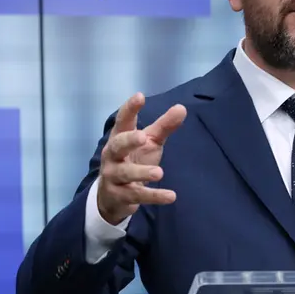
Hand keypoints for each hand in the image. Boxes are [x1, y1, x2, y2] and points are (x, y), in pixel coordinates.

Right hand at [97, 92, 186, 224]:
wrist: (112, 197)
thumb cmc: (133, 160)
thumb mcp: (149, 143)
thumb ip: (164, 127)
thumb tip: (182, 108)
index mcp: (119, 138)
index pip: (123, 121)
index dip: (130, 109)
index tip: (140, 96)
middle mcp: (112, 156)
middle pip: (117, 146)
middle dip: (128, 141)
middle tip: (143, 137)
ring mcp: (114, 176)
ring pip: (125, 173)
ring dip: (141, 172)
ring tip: (159, 173)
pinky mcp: (120, 196)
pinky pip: (137, 195)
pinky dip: (154, 196)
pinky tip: (171, 196)